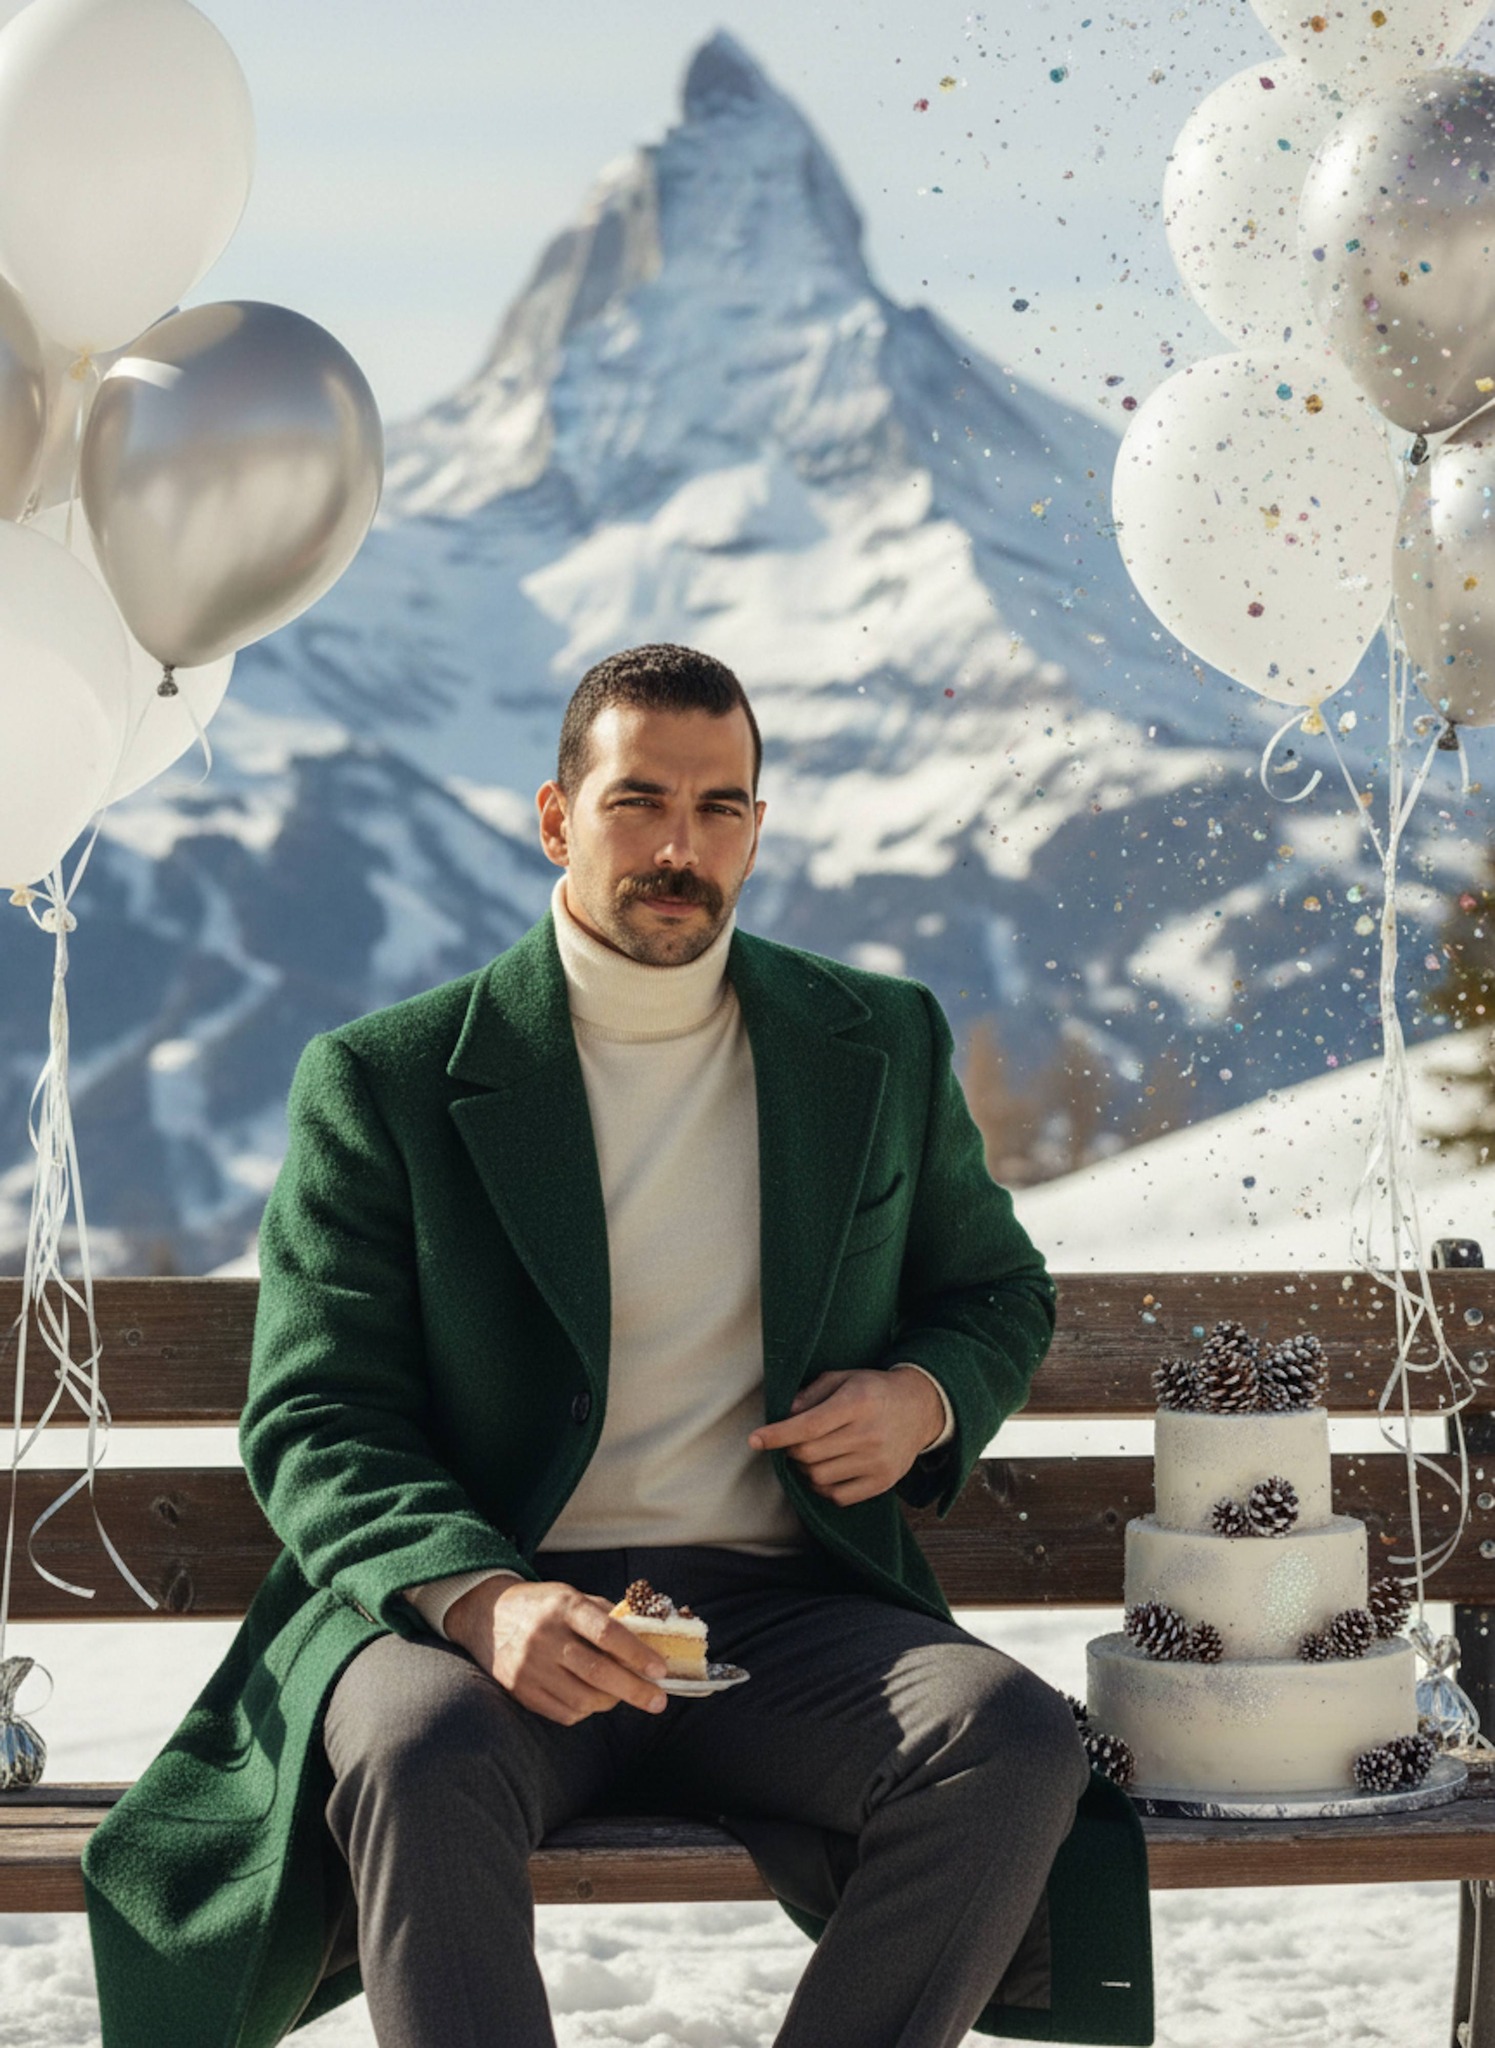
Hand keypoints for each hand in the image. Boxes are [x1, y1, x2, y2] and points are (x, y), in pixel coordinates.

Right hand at [444, 1577, 669, 1725]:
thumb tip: (648, 1641)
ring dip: (611, 1701)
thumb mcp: (573, 1597)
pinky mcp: (520, 1690)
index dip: (637, 1653)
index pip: (607, 1633)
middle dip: (635, 1690)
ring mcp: (529, 1666)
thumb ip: (608, 1617)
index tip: (661, 1670)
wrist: (487, 1615)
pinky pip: (564, 1712)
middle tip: (659, 1701)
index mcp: (564, 1606)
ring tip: (622, 1694)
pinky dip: (586, 1710)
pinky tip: (593, 1699)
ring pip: (583, 1698)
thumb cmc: (543, 1606)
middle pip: (598, 1672)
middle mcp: (545, 1636)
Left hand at [747, 1367, 946, 1506]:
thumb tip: (784, 1414)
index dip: (777, 1435)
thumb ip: (812, 1393)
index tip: (754, 1440)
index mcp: (857, 1403)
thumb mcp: (844, 1377)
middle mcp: (869, 1434)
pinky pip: (838, 1496)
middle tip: (794, 1441)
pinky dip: (823, 1487)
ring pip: (818, 1478)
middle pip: (808, 1455)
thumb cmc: (873, 1390)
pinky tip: (827, 1470)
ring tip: (812, 1454)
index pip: (807, 1426)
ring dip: (805, 1468)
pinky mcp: (883, 1482)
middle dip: (791, 1450)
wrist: (921, 1408)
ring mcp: (878, 1462)